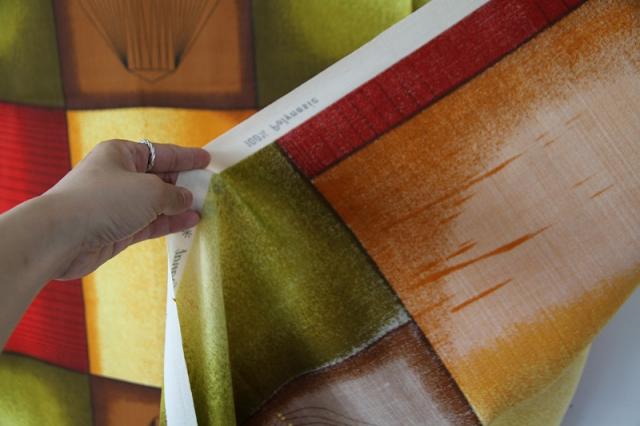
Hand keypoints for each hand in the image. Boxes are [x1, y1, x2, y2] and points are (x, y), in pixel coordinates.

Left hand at [45, 139, 209, 279]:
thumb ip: (174, 195)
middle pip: (159, 177)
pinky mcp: (117, 229)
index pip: (162, 152)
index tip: (207, 160)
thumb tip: (187, 200)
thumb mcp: (150, 191)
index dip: (186, 156)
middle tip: (211, 188)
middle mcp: (119, 176)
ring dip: (179, 206)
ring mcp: (118, 204)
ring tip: (206, 207)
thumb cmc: (103, 202)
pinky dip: (169, 223)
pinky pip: (150, 223)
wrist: (61, 236)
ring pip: (156, 203)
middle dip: (184, 183)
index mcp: (121, 154)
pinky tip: (190, 222)